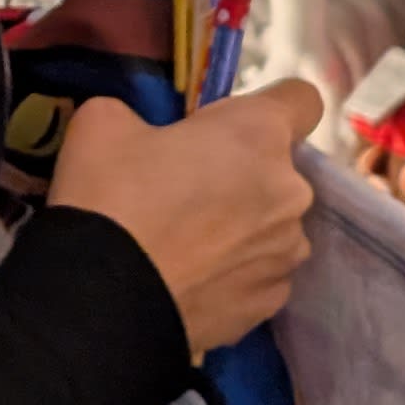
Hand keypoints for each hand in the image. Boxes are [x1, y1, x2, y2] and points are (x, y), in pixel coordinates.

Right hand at [52, 77, 321, 359]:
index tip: (229, 126)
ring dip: (241, 228)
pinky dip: (232, 275)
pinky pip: (258, 275)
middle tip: (184, 191)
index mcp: (260, 134)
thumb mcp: (104, 122)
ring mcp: (285, 253)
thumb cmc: (110, 196)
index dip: (269, 106)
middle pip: (279, 171)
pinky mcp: (270, 305)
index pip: (302, 100)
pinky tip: (190, 281)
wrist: (102, 300)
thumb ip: (143, 118)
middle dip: (242, 175)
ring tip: (185, 246)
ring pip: (272, 227)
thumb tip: (144, 138)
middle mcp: (291, 192)